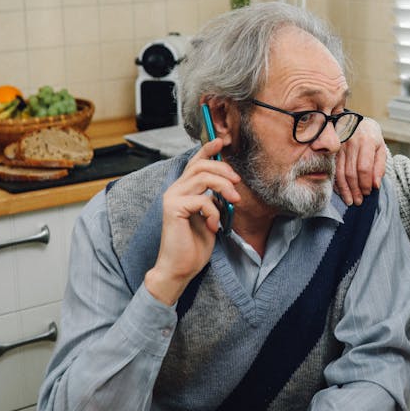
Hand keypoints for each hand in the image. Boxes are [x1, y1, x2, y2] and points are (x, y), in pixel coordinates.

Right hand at [144, 138, 240, 305]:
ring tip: (234, 201)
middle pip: (202, 166)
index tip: (223, 141)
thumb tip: (228, 186)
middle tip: (237, 183)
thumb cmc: (194, 245)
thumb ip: (214, 199)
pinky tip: (215, 226)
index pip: (195, 162)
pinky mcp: (173, 209)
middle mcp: (175, 190)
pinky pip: (202, 199)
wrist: (180, 268)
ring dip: (223, 186)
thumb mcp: (210, 216)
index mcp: (183, 190)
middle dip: (224, 170)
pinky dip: (214, 211)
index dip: (208, 149)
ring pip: (202, 177)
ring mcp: (172, 198)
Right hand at [334, 117, 386, 205]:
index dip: (365, 183)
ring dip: (345, 189)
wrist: (354, 121)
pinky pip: (333, 169)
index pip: (364, 168)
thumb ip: (380, 166)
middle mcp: (352, 143)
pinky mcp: (332, 150)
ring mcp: (340, 146)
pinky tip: (340, 191)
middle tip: (358, 201)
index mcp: (367, 141)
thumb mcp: (381, 148)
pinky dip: (336, 182)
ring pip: (340, 172)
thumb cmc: (371, 137)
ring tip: (349, 201)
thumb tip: (376, 185)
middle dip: (355, 190)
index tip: (368, 193)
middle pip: (351, 172)